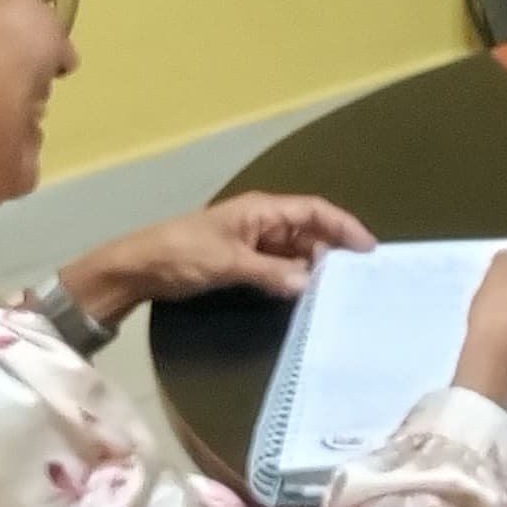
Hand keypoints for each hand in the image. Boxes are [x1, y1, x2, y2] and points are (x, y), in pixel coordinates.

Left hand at [66, 193, 374, 314]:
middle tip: (357, 277)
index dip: (344, 226)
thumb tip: (310, 285)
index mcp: (261, 210)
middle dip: (334, 251)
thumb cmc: (182, 254)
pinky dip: (294, 279)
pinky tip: (305, 296)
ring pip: (296, 252)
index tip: (369, 249)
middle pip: (309, 232)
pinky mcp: (242, 262)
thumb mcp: (229, 264)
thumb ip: (272, 274)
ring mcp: (252, 242)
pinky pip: (279, 267)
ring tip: (338, 290)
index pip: (314, 211)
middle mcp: (262, 222)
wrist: (138, 268)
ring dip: (314, 268)